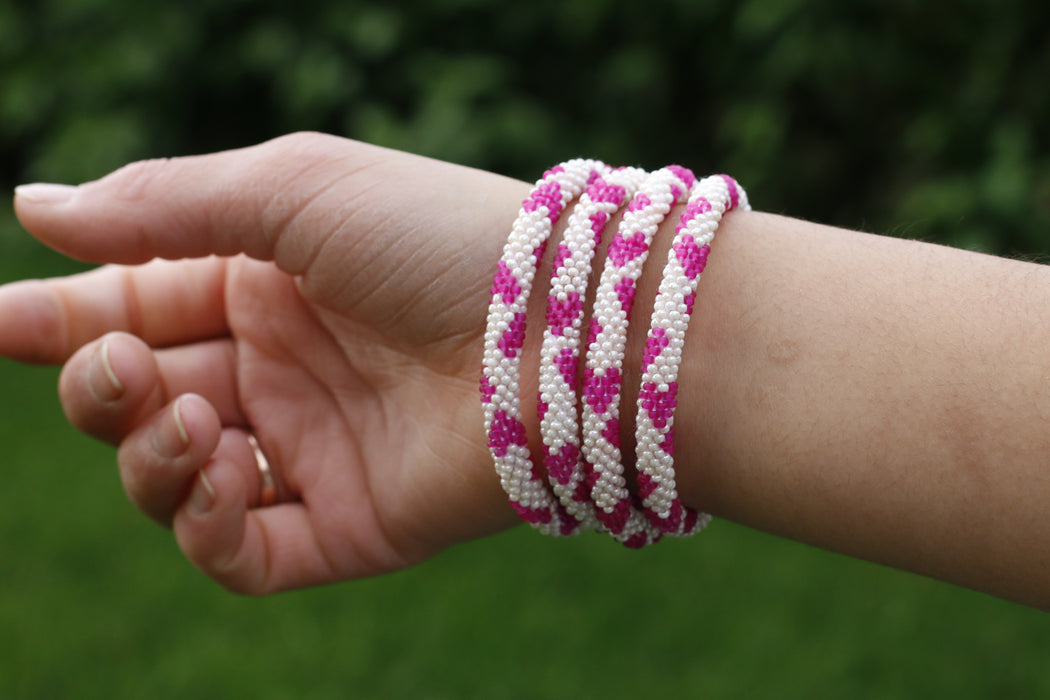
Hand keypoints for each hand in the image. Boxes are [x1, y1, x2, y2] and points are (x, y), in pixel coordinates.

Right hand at [1, 133, 530, 593]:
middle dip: (100, 387)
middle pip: (143, 397)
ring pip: (177, 481)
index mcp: (267, 283)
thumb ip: (160, 205)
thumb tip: (36, 206)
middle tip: (115, 367)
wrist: (556, 332)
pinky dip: (209, 525)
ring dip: (150, 457)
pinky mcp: (349, 523)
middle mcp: (285, 367)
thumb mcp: (291, 191)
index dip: (57, 318)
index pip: (135, 304)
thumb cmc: (433, 242)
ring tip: (189, 419)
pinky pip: (241, 553)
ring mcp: (314, 449)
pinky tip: (229, 473)